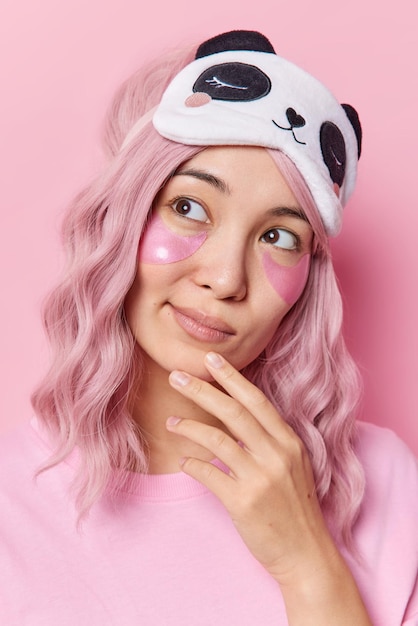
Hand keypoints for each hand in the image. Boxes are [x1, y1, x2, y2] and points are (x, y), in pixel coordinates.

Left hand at [166, 351, 333, 583]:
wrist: (306, 554)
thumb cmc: (295, 507)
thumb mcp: (292, 466)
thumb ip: (270, 440)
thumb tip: (237, 417)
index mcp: (289, 442)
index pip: (256, 400)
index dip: (232, 378)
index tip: (211, 359)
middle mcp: (277, 454)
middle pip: (233, 412)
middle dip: (201, 390)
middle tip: (176, 375)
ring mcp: (260, 478)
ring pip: (216, 439)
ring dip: (189, 426)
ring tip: (171, 421)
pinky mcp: (243, 502)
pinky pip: (209, 474)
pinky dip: (192, 464)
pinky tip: (183, 461)